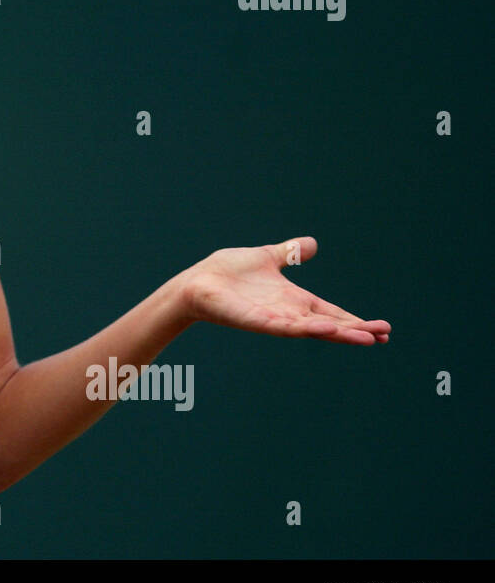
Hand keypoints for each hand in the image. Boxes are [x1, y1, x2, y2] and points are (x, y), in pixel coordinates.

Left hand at [182, 236, 390, 345]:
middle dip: (356, 331)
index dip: (355, 320)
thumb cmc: (227, 272)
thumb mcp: (267, 257)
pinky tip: (326, 329)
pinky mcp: (256, 321)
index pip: (331, 312)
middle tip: (384, 336)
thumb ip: (290, 252)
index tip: (383, 328)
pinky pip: (284, 327)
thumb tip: (312, 244)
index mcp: (293, 300)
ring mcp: (273, 319)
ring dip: (339, 334)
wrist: (197, 281)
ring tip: (367, 338)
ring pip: (312, 329)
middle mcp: (287, 313)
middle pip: (329, 325)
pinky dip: (305, 328)